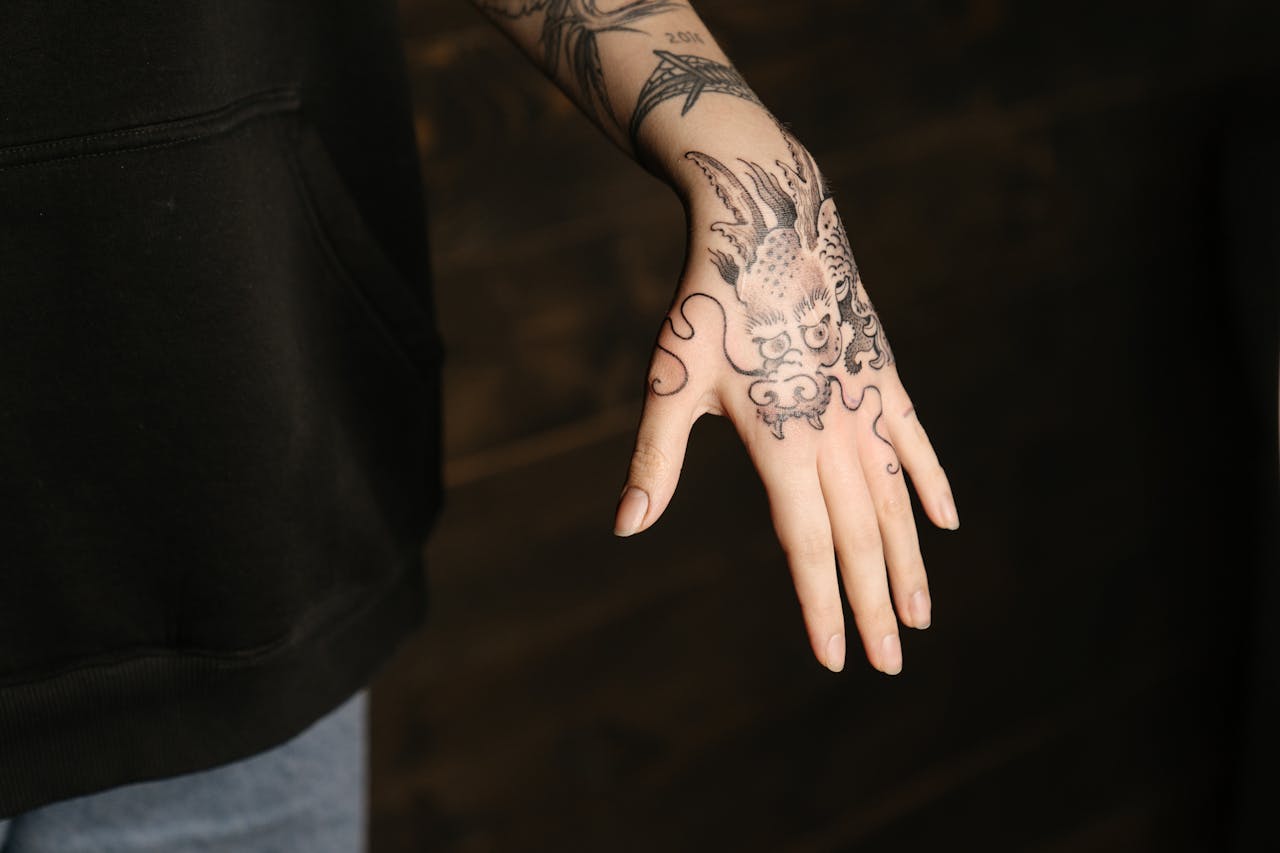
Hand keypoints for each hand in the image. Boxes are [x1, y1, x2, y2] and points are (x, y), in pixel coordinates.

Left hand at [613, 131, 958, 673]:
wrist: (768, 220)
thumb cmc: (707, 302)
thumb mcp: (670, 383)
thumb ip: (654, 462)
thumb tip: (626, 530)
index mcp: (780, 442)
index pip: (807, 546)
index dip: (821, 606)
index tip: (837, 659)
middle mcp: (832, 432)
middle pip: (858, 538)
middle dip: (872, 606)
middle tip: (890, 664)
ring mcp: (864, 403)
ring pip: (894, 501)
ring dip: (908, 562)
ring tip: (921, 615)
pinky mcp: (880, 374)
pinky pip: (914, 441)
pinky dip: (930, 483)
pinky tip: (945, 522)